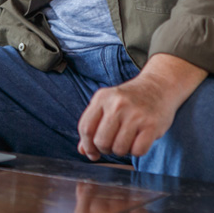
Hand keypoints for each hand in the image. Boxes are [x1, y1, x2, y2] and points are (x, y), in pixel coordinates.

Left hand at [77, 53, 206, 160]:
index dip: (87, 145)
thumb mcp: (107, 104)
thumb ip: (93, 125)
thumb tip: (82, 150)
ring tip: (127, 139)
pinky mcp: (151, 125)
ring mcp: (135, 114)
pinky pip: (138, 151)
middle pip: (101, 141)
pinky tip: (139, 139)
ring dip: (122, 150)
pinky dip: (137, 151)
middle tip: (113, 143)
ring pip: (119, 149)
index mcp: (102, 97)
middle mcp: (117, 104)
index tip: (93, 153)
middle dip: (105, 149)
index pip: (85, 128)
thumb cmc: (129, 100)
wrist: (158, 87)